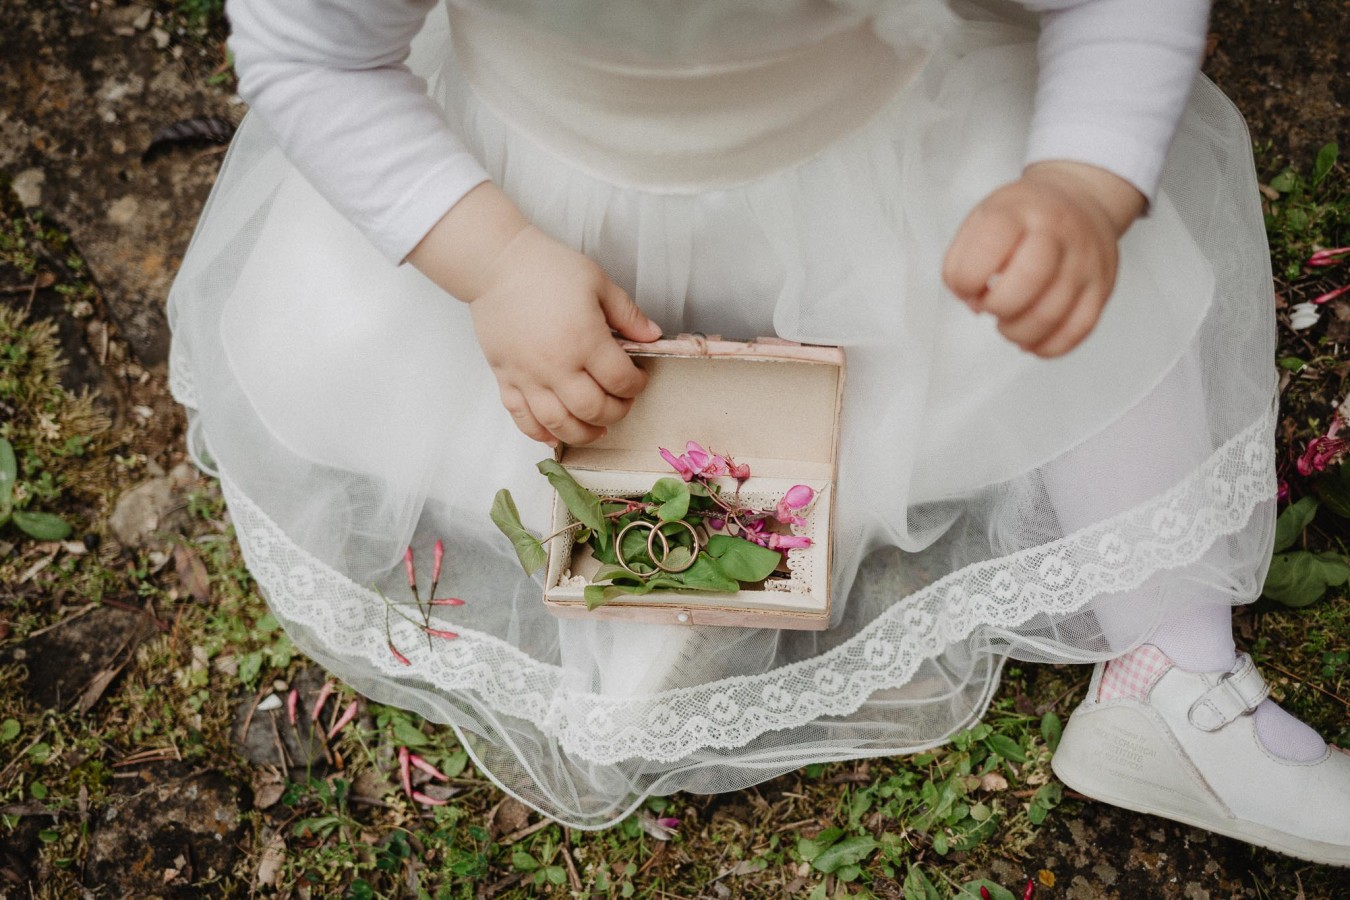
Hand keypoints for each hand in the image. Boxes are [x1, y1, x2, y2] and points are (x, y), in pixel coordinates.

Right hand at [407, 183, 659, 446]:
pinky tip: (555, 436)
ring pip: (559, 423)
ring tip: (596, 429)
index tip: (638, 380)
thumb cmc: (548, 268)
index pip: (620, 380)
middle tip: (622, 403)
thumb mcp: (598, 282)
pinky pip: (522, 418)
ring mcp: (528, 376)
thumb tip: (653, 336)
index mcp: (585, 340)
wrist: (497, 265)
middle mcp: (557, 366)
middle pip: (594, 409)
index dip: (636, 385)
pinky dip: (540, 433)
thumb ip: (628, 314)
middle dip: (616, 412)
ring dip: (583, 433)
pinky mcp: (505, 378)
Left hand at [941, 161, 1145, 356]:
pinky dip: (1047, 346)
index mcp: (1020, 211)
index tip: (967, 286)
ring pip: (1051, 314)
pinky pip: (1077, 330)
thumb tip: (973, 302)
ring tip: (1008, 323)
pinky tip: (1031, 339)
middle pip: (1029, 280)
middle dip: (998, 306)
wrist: (1082, 198)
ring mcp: (1085, 261)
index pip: (991, 246)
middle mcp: (1058, 232)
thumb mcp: (983, 218)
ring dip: (1018, 332)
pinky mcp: (1101, 288)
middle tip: (991, 305)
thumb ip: (962, 260)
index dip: (968, 279)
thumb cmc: (1024, 217)